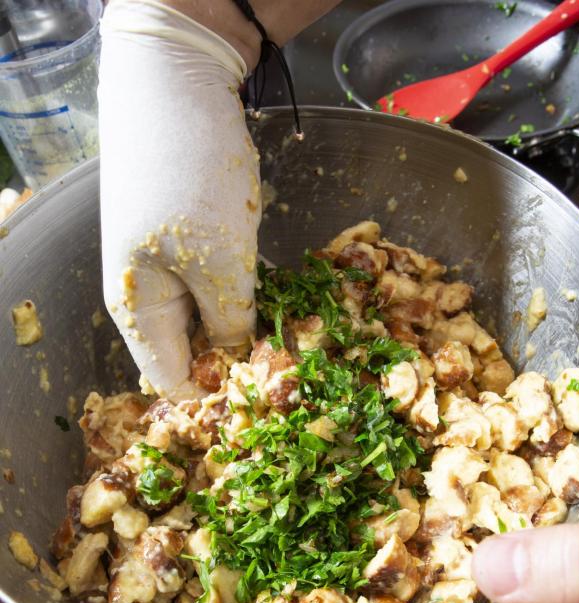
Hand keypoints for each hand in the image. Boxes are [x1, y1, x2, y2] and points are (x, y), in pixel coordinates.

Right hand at [98, 0, 339, 399]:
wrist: (178, 83)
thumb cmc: (191, 181)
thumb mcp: (220, 266)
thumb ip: (233, 325)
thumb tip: (246, 363)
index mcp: (140, 315)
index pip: (174, 384)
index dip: (218, 398)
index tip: (266, 401)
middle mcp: (150, 299)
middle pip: (194, 353)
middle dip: (241, 361)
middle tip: (295, 368)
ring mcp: (171, 266)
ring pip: (214, 317)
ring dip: (252, 325)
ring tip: (297, 333)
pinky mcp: (194, 240)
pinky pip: (222, 284)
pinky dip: (250, 291)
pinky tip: (281, 293)